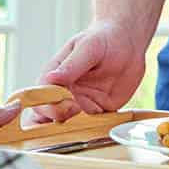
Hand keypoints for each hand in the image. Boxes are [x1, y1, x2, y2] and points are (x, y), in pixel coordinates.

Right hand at [30, 19, 147, 123]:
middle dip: (57, 124)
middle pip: (47, 119)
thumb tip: (50, 78)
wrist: (128, 43)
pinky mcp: (98, 111)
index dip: (50, 106)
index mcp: (53, 78)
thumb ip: (71, 65)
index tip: (69, 102)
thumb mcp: (88, 47)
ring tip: (94, 117)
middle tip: (77, 113)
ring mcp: (80, 105)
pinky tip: (105, 122)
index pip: (40, 99)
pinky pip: (93, 127)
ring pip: (69, 128)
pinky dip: (96, 129)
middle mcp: (63, 94)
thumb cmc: (103, 38)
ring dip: (77, 130)